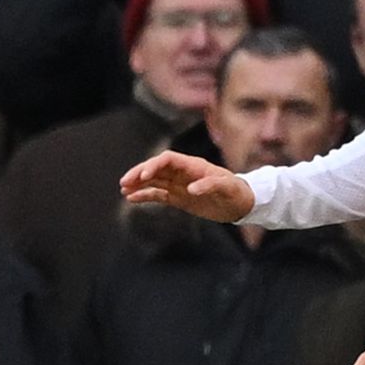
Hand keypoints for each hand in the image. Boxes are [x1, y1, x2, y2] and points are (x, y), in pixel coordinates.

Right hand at [120, 149, 256, 221]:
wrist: (242, 204)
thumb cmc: (236, 193)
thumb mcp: (227, 188)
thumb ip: (210, 185)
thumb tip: (191, 189)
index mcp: (193, 166)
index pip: (167, 160)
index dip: (153, 165)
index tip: (143, 176)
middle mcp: (183, 173)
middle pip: (156, 168)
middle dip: (139, 173)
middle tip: (124, 182)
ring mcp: (179, 185)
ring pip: (154, 181)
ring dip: (138, 184)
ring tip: (123, 189)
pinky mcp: (178, 197)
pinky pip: (158, 194)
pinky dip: (145, 196)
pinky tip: (132, 199)